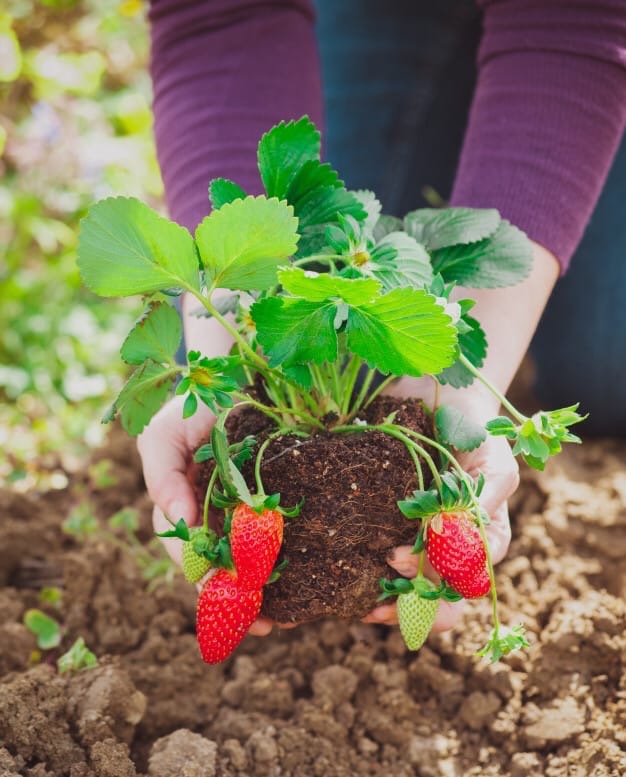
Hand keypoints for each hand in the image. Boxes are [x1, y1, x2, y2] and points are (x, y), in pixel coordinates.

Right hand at [137, 395, 295, 635]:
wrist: (236, 377)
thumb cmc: (190, 406)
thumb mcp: (163, 433)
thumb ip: (161, 474)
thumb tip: (177, 519)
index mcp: (183, 507)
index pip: (188, 552)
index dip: (201, 578)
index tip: (221, 595)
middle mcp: (212, 515)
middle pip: (222, 568)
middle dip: (238, 600)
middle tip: (262, 624)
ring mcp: (244, 510)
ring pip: (252, 561)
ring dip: (265, 593)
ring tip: (287, 619)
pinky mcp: (276, 500)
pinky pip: (280, 537)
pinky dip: (289, 563)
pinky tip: (306, 584)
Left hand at [361, 378, 518, 631]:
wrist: (440, 391)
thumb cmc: (476, 429)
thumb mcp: (492, 463)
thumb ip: (486, 502)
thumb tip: (471, 548)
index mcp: (479, 541)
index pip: (463, 585)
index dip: (434, 589)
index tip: (396, 558)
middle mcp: (446, 546)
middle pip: (433, 599)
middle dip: (405, 611)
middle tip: (373, 607)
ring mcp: (415, 534)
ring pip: (399, 585)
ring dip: (377, 598)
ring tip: (345, 601)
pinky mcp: (384, 519)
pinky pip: (370, 551)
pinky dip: (353, 568)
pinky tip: (328, 571)